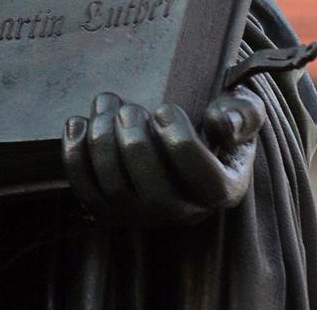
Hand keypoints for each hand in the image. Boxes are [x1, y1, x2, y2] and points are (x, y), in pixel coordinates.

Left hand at [62, 89, 264, 226]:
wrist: (182, 134)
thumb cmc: (214, 119)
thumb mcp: (240, 109)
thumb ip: (242, 112)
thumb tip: (221, 122)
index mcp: (221, 189)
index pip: (203, 178)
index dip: (180, 142)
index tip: (165, 109)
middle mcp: (183, 211)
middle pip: (153, 187)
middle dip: (133, 139)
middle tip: (127, 106)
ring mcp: (143, 214)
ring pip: (115, 187)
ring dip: (101, 138)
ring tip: (105, 103)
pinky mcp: (109, 208)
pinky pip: (85, 189)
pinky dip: (74, 155)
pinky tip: (77, 122)